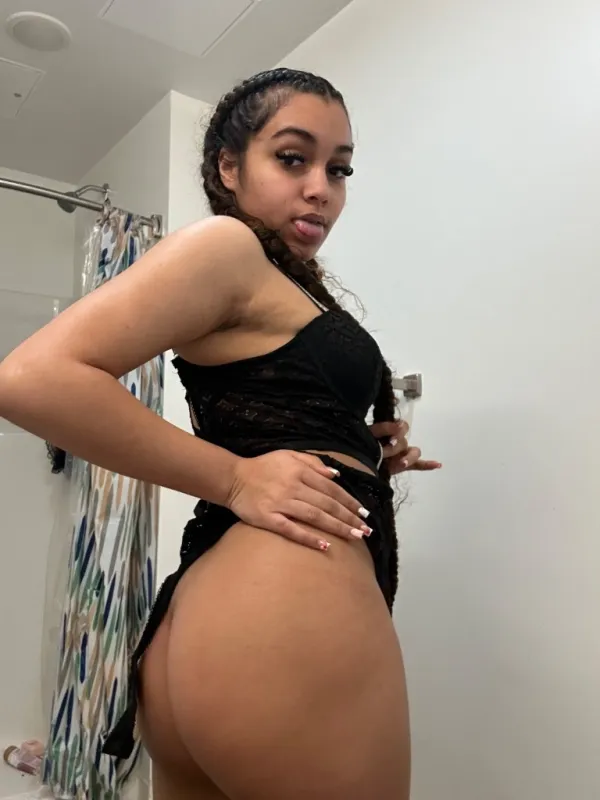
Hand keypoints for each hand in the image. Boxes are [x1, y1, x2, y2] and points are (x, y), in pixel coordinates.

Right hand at [224, 450, 371, 550]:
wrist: (233, 478)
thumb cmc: (263, 467)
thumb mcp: (288, 455)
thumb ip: (312, 462)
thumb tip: (336, 474)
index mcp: (300, 471)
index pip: (331, 488)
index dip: (349, 501)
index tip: (364, 513)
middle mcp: (293, 486)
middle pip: (327, 504)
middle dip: (349, 517)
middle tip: (366, 530)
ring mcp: (281, 503)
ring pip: (315, 517)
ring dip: (337, 527)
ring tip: (354, 537)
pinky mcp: (268, 518)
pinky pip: (291, 530)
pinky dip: (309, 538)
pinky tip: (324, 546)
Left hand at [370, 420, 441, 475]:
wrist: (358, 460)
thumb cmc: (364, 444)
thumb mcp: (369, 433)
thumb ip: (383, 428)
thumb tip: (398, 426)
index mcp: (392, 432)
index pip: (402, 426)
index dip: (397, 431)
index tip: (390, 438)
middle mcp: (400, 441)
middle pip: (405, 442)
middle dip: (396, 447)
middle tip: (386, 452)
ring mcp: (403, 454)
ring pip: (414, 452)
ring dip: (409, 458)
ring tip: (402, 463)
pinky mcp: (404, 465)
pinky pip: (419, 464)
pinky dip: (428, 465)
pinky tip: (437, 465)